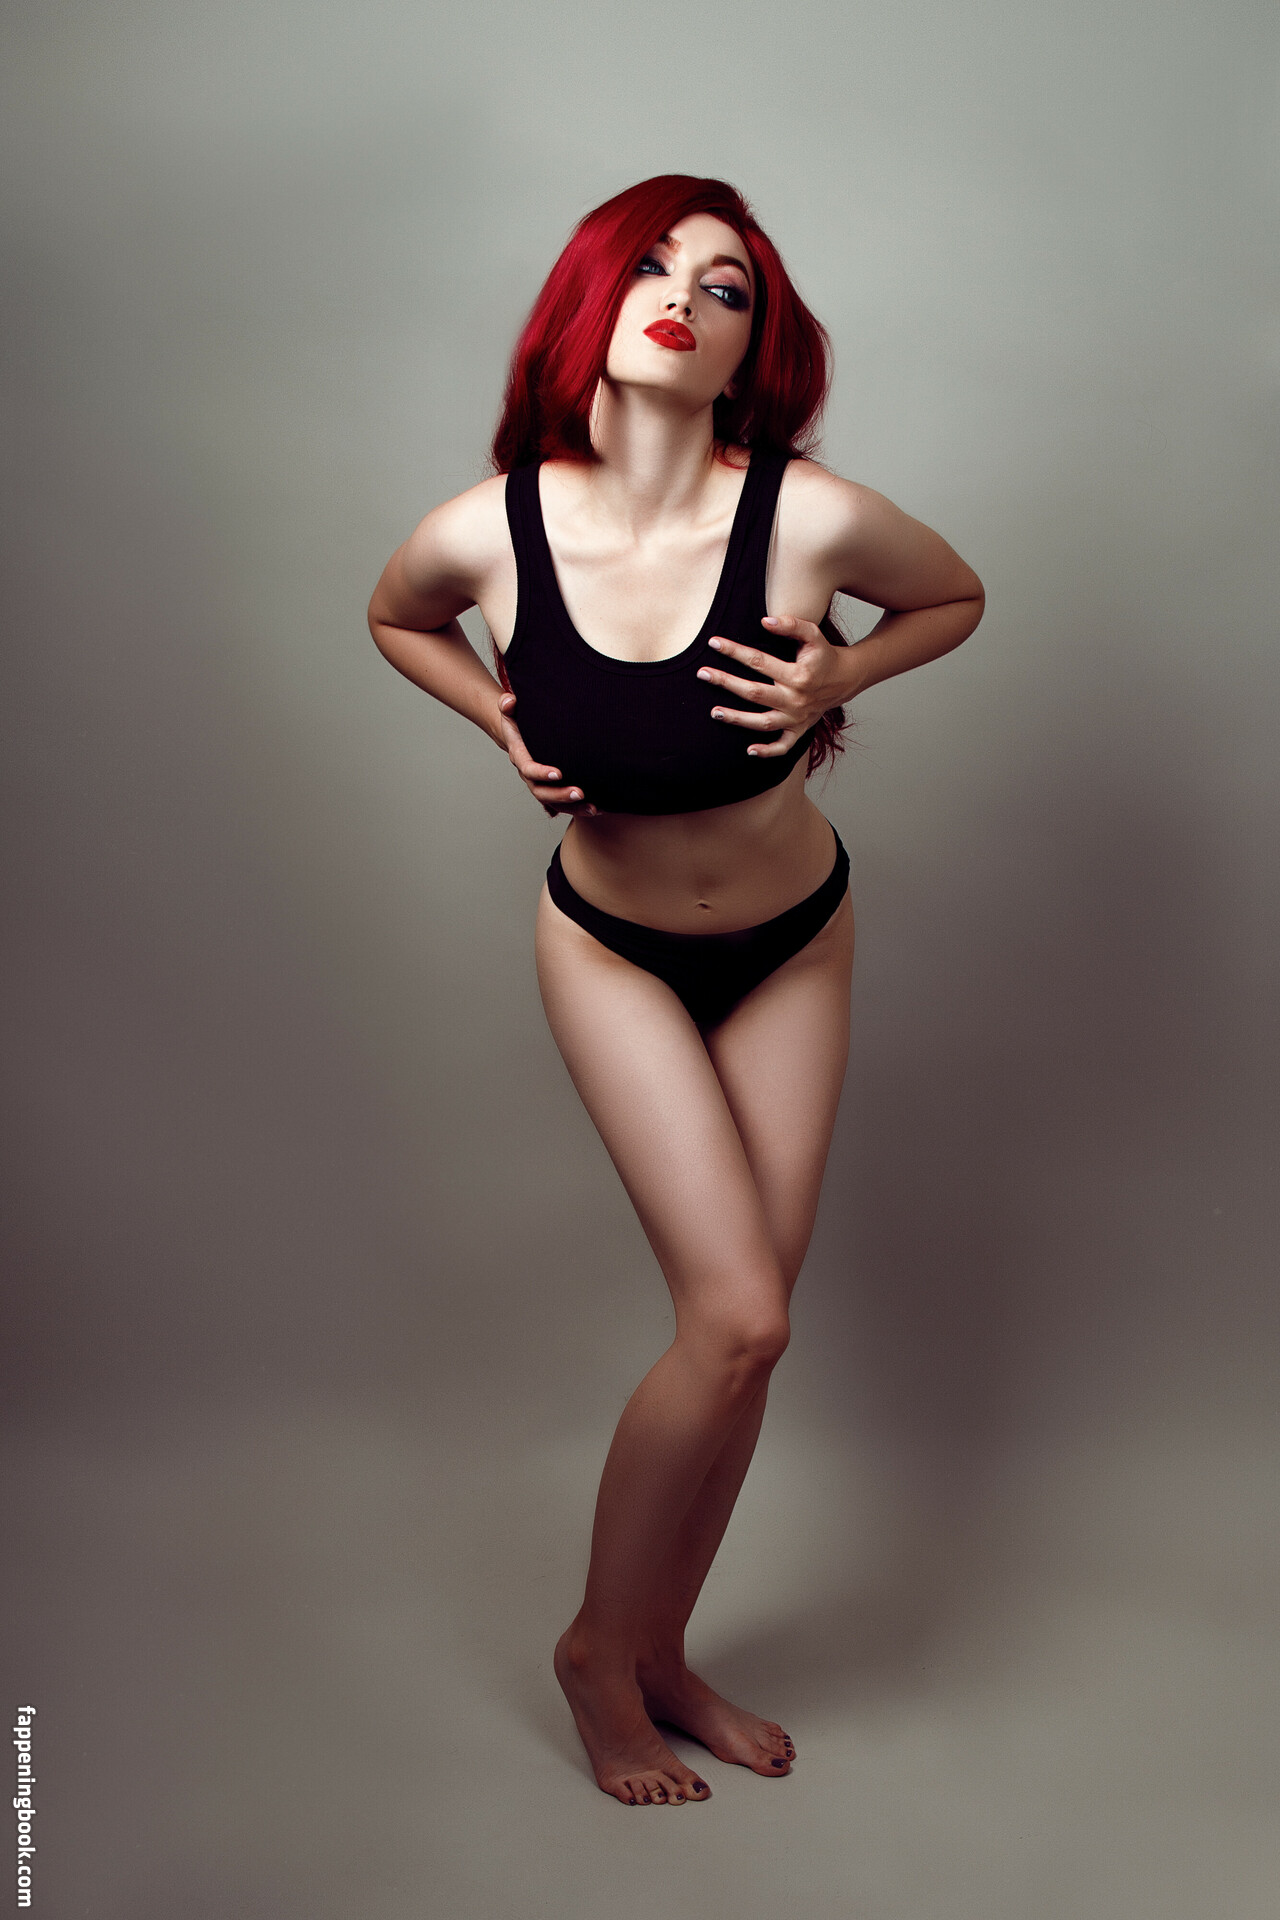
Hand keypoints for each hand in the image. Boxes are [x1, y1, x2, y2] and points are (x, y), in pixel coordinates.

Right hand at [497, 692, 597, 816]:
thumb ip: (507, 704)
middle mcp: (528, 774)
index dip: (541, 772)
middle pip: (541, 791)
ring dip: (573, 807)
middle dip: (560, 795)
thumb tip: (509, 702)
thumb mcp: (510, 709)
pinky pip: (562, 803)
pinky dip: (578, 807)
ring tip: (594, 808)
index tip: (558, 773)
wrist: (517, 733)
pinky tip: (597, 809)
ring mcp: (539, 783)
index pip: (528, 768)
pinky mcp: (551, 787)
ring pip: (553, 802)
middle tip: (580, 793)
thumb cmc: (517, 719)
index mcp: (519, 755)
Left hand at [696, 616, 862, 756]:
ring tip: (713, 712)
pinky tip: (748, 750)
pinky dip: (768, 751)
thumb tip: (765, 621)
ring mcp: (796, 718)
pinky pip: (783, 746)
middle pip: (754, 693)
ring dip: (737, 719)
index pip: (759, 661)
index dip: (735, 651)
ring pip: (762, 722)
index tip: (713, 643)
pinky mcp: (799, 730)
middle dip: (726, 683)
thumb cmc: (824, 655)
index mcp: (798, 675)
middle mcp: (796, 699)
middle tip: (702, 674)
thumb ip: (792, 624)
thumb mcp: (813, 635)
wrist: (844, 679)